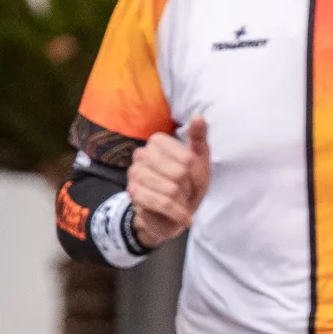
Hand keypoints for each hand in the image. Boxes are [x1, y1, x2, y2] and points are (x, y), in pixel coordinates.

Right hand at [125, 115, 210, 243]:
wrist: (171, 214)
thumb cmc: (187, 184)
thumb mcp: (199, 161)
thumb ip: (199, 138)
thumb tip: (199, 117)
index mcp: (157, 141)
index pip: (188, 158)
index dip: (198, 174)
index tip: (197, 181)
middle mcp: (141, 154)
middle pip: (180, 173)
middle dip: (190, 189)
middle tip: (189, 194)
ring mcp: (134, 175)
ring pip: (170, 189)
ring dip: (183, 202)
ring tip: (183, 204)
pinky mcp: (133, 195)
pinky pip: (162, 203)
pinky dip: (177, 213)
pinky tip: (182, 216)